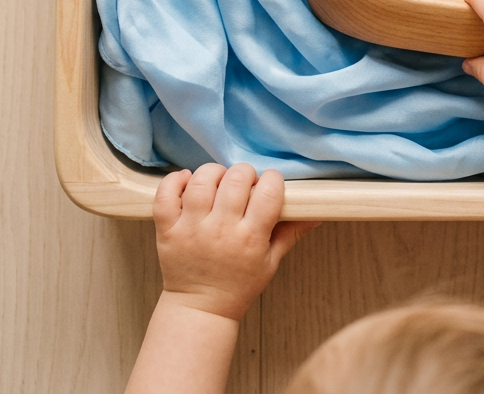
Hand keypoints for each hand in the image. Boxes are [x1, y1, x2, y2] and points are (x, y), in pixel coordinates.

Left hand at [153, 163, 318, 319]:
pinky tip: (188, 181)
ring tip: (219, 183)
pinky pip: (165, 195)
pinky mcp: (168, 230)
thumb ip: (292, 233)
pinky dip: (175, 180)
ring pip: (202, 181)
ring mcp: (191, 229)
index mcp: (250, 238)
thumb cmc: (239, 286)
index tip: (269, 185)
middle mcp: (221, 230)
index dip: (272, 180)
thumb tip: (318, 213)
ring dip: (214, 173)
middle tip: (244, 185)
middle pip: (236, 179)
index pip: (268, 192)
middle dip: (245, 174)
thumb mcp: (271, 262)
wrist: (201, 309)